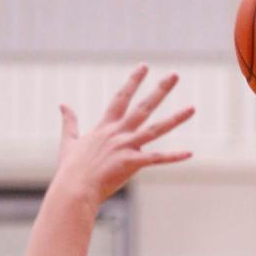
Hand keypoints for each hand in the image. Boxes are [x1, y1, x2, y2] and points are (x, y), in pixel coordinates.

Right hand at [54, 65, 194, 205]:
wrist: (74, 189)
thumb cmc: (71, 170)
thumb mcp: (69, 142)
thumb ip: (69, 122)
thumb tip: (62, 104)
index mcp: (105, 127)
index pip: (122, 98)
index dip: (133, 82)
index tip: (144, 67)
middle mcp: (118, 133)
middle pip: (144, 107)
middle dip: (160, 90)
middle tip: (175, 75)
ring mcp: (126, 147)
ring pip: (156, 129)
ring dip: (176, 119)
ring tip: (193, 108)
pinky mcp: (131, 163)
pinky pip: (157, 159)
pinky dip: (174, 157)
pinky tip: (190, 153)